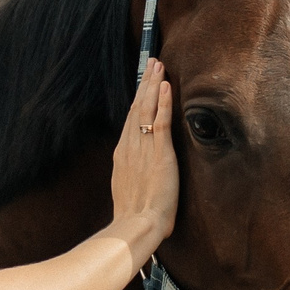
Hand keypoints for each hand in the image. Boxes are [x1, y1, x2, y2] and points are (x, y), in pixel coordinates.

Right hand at [109, 55, 176, 263]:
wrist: (136, 226)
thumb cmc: (135, 218)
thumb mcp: (129, 192)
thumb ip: (133, 177)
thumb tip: (137, 177)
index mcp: (123, 155)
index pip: (131, 120)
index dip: (137, 100)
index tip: (143, 84)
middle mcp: (130, 147)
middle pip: (136, 108)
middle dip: (145, 84)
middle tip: (152, 63)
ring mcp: (143, 148)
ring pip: (147, 109)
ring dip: (153, 85)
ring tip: (159, 66)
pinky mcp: (159, 154)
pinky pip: (161, 122)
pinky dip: (163, 102)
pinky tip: (166, 86)